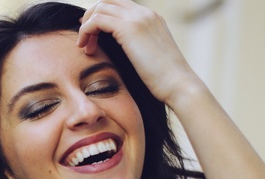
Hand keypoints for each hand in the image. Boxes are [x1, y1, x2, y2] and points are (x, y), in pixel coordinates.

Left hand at [77, 0, 201, 105]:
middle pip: (107, 1)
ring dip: (86, 27)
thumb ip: (137, 47)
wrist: (179, 85)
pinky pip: (97, 20)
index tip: (92, 36)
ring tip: (85, 47)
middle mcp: (145, 13)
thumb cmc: (165, 80)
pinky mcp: (130, 29)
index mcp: (151, 18)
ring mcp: (138, 18)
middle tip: (85, 40)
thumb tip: (121, 53)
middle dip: (91, 18)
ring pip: (100, 8)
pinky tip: (85, 48)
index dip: (101, 17)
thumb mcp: (150, 57)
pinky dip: (86, 31)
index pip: (119, 6)